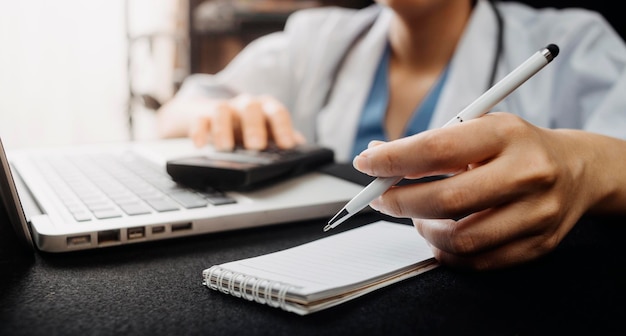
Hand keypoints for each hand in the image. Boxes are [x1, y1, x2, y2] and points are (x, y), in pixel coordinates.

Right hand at [189, 94, 304, 150]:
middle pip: (251, 108)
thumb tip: (302, 149)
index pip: (277, 113)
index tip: (287, 146)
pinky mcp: (202, 116)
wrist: (213, 115)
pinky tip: (200, 146)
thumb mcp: (267, 132)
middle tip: (256, 147)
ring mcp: (224, 109)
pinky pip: (199, 120)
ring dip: (224, 129)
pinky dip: (199, 132)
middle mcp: (245, 106)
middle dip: (254, 128)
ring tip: (226, 149)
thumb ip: (283, 138)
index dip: (283, 128)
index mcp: (265, 109)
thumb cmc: (247, 126)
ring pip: (222, 110)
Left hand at [353, 113, 622, 269]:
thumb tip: (376, 157)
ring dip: (423, 229)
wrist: (576, 170)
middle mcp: (527, 173)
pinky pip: (476, 261)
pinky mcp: (537, 244)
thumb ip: (429, 143)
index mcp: (506, 134)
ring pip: (459, 239)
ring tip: (418, 214)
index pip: (436, 149)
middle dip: (399, 202)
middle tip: (381, 197)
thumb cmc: (515, 146)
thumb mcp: (478, 126)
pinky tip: (442, 232)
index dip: (392, 161)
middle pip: (445, 201)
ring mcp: (536, 214)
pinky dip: (446, 250)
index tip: (367, 165)